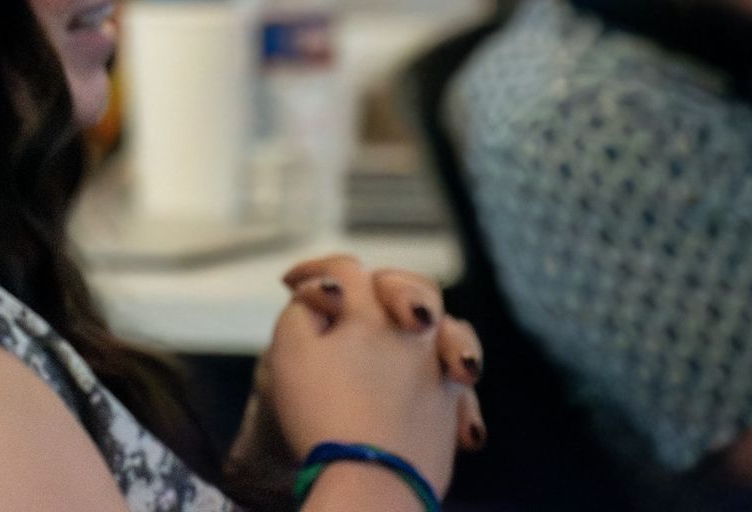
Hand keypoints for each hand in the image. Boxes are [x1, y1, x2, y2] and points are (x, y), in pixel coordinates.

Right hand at [265, 255, 480, 495]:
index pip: (346, 270)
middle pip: (415, 288)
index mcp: (372, 315)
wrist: (370, 481)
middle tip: (363, 299)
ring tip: (419, 332)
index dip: (313, 270)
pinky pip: (463, 391)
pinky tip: (446, 389)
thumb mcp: (289, 352)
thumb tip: (325, 292)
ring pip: (454, 332)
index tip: (288, 284)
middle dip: (388, 284)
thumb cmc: (323, 413)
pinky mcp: (451, 417)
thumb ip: (302, 309)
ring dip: (434, 326)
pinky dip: (452, 384)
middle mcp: (416, 338)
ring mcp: (440, 377)